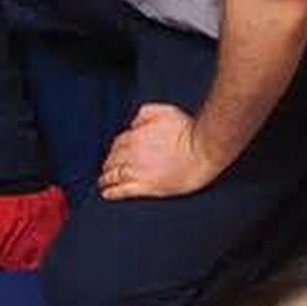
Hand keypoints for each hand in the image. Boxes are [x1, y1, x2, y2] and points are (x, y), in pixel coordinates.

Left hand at [98, 103, 221, 199]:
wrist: (203, 150)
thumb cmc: (188, 130)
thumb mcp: (164, 111)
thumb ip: (144, 114)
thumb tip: (133, 122)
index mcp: (136, 136)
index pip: (118, 143)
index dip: (116, 149)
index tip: (116, 154)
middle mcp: (133, 154)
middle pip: (113, 159)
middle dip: (109, 163)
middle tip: (107, 168)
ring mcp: (139, 171)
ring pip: (115, 175)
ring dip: (106, 178)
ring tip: (103, 182)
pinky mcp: (147, 187)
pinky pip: (123, 190)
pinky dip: (112, 192)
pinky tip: (107, 194)